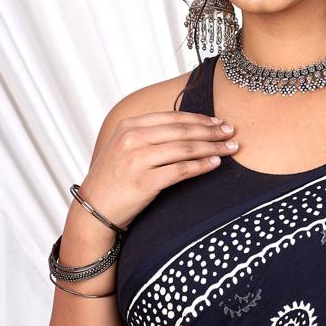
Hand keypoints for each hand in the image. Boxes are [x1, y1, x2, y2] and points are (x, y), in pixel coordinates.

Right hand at [80, 107, 239, 229]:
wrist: (94, 208)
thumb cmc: (112, 179)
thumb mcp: (123, 147)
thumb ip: (147, 135)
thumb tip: (185, 128)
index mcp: (129, 125)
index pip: (172, 117)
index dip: (199, 118)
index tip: (218, 122)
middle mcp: (132, 138)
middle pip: (182, 130)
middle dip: (211, 131)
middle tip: (231, 133)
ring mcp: (138, 159)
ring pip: (185, 148)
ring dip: (212, 147)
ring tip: (230, 149)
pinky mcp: (145, 181)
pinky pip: (181, 170)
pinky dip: (201, 166)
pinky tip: (215, 164)